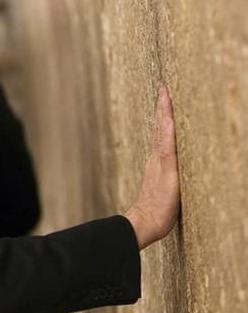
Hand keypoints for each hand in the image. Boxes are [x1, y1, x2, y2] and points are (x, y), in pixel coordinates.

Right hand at [124, 87, 180, 249]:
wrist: (143, 223)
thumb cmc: (155, 213)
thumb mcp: (163, 190)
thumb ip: (165, 178)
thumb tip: (169, 172)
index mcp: (158, 162)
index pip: (162, 134)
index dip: (163, 116)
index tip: (164, 98)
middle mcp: (158, 159)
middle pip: (161, 128)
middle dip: (163, 108)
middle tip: (164, 89)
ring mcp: (161, 164)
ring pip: (163, 134)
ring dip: (165, 114)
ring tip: (165, 96)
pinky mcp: (166, 172)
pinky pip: (167, 148)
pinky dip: (167, 133)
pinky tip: (168, 120)